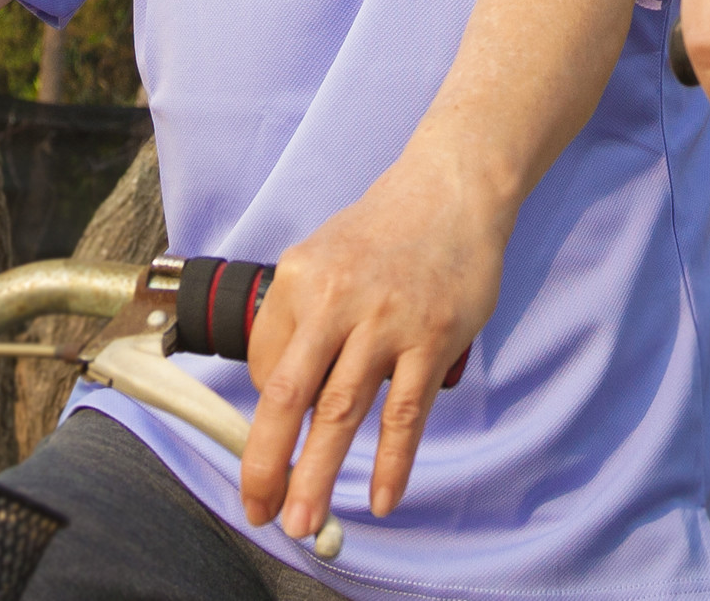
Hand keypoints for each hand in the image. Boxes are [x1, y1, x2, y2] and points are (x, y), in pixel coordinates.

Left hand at [237, 149, 508, 539]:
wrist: (453, 187)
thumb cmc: (384, 232)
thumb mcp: (323, 257)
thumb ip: (301, 319)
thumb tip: (285, 395)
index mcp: (300, 278)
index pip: (264, 365)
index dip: (266, 413)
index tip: (272, 448)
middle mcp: (337, 299)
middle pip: (289, 396)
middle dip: (268, 463)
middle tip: (256, 512)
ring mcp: (387, 319)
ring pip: (343, 411)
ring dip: (319, 473)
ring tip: (304, 521)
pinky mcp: (433, 336)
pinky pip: (406, 412)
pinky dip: (393, 462)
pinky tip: (383, 499)